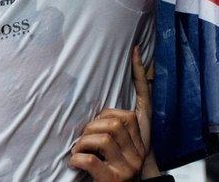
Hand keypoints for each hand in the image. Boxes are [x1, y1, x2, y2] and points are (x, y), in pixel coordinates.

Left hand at [68, 46, 159, 180]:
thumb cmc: (117, 167)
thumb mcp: (124, 144)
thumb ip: (118, 126)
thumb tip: (103, 106)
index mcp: (142, 136)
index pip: (144, 99)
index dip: (140, 74)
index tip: (136, 50)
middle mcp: (139, 150)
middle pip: (113, 121)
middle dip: (91, 126)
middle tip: (83, 138)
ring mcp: (127, 165)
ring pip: (101, 138)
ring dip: (82, 143)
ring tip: (78, 150)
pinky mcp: (113, 179)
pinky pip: (90, 160)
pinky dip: (77, 159)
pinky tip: (74, 161)